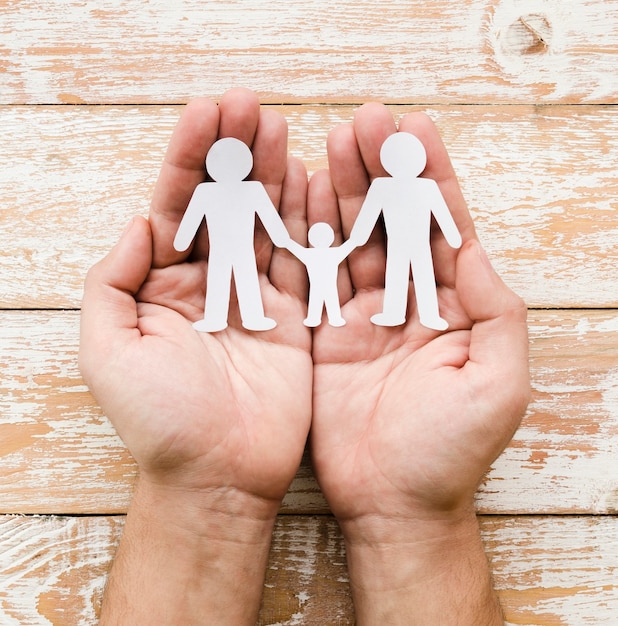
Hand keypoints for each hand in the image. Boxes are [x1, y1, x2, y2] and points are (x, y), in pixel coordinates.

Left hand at [79, 88, 311, 622]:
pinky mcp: (295, 318)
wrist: (218, 475)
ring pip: (265, 223)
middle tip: (248, 106)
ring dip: (271, 175)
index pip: (176, 205)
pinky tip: (311, 179)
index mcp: (163, 284)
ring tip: (276, 127)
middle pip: (223, 204)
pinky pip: (304, 260)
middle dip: (232, 154)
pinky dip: (308, 221)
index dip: (189, 159)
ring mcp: (256, 297)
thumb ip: (112, 281)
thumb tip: (140, 223)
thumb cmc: (159, 421)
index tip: (207, 113)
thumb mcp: (108, 350)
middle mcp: (211, 283)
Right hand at [308, 104, 529, 623]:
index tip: (413, 128)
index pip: (443, 227)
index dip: (429, 176)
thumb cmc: (450, 451)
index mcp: (455, 307)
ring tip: (330, 139)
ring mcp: (362, 314)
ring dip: (342, 189)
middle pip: (394, 221)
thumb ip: (496, 311)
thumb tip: (477, 246)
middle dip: (380, 168)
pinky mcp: (323, 333)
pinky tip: (298, 194)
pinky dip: (306, 234)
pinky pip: (314, 275)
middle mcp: (408, 301)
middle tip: (364, 119)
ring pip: (352, 238)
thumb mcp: (497, 382)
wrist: (391, 502)